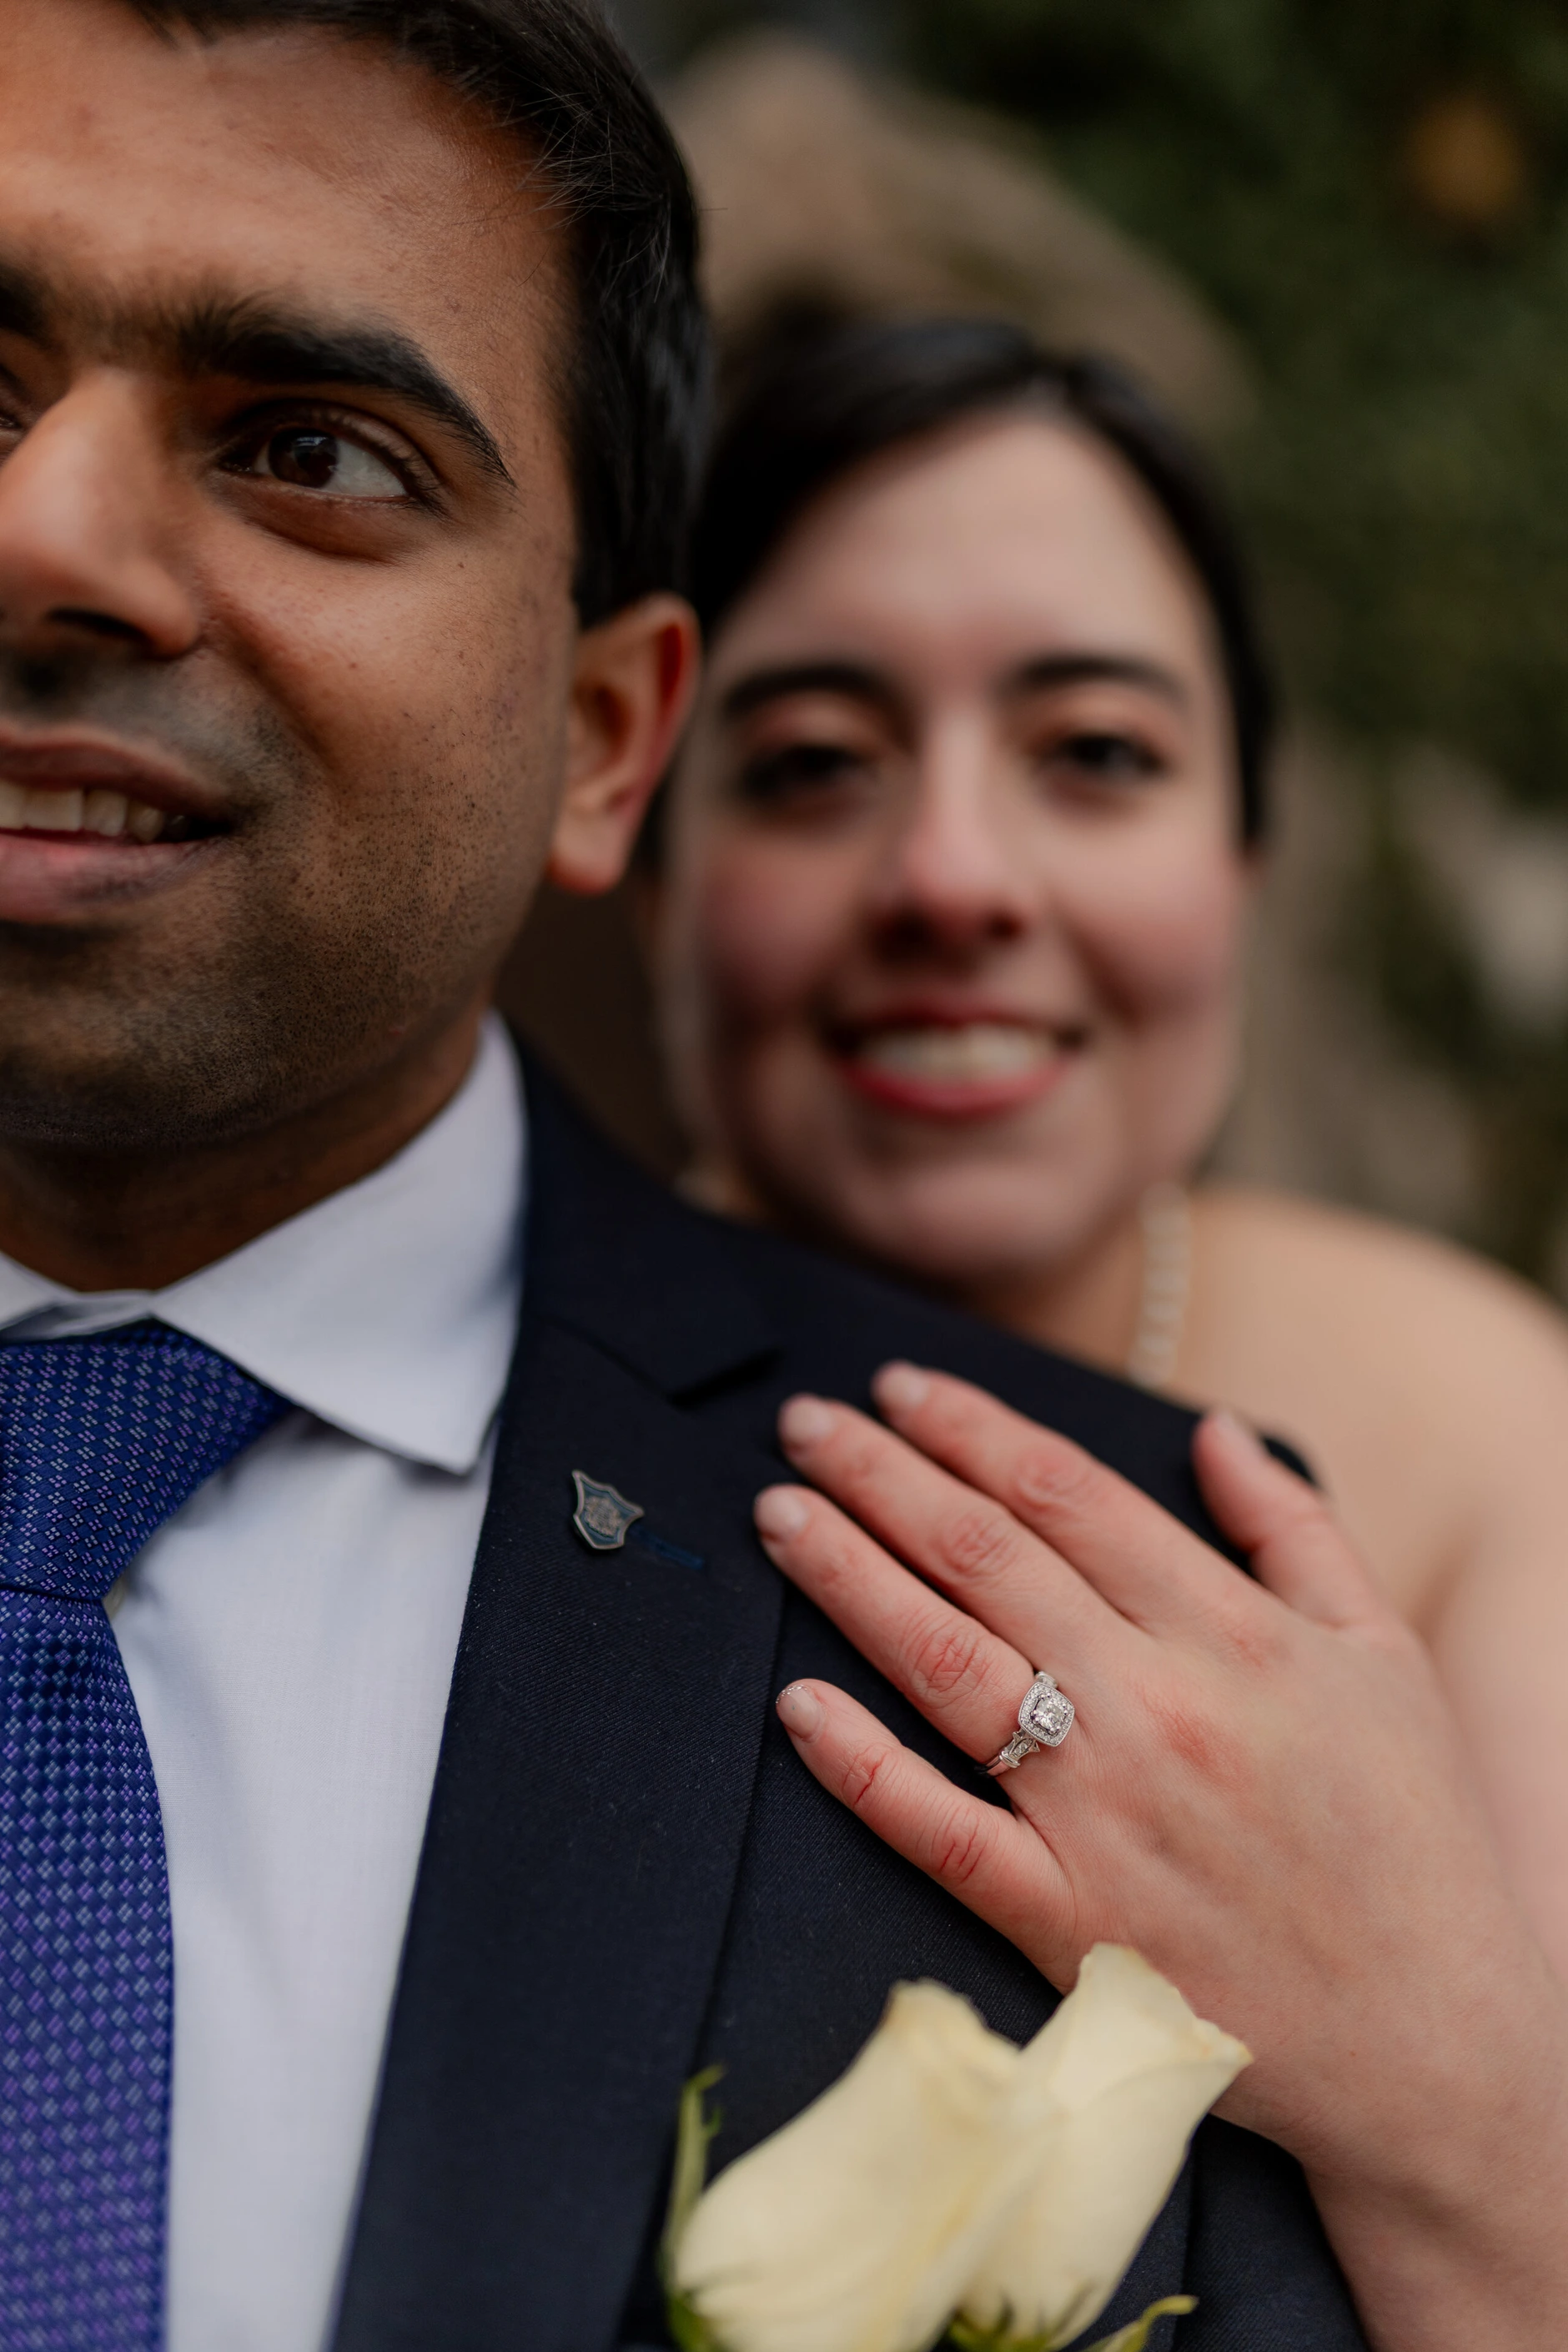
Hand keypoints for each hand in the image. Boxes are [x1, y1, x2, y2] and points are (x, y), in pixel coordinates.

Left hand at [753, 1365, 1567, 2351]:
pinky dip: (860, 1765)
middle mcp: (1155, 1707)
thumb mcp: (1384, 1651)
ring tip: (781, 1513)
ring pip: (941, 1663)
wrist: (1434, 2042)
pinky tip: (795, 1705)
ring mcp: (1101, 1816)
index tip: (901, 1389)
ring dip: (847, 1575)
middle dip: (880, 1473)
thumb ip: (1294, 1526)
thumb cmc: (1413, 1837)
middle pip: (982, 1556)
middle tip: (805, 1423)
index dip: (968, 1427)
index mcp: (1232, 1632)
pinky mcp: (1065, 1921)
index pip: (1064, 1493)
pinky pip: (937, 1829)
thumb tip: (1212, 1428)